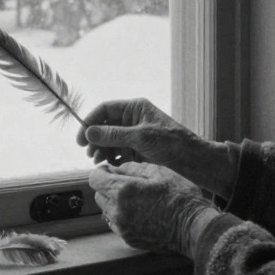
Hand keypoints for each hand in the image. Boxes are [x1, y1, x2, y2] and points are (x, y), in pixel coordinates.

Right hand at [78, 98, 238, 199]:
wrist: (193, 161)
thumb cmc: (172, 143)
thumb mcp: (141, 137)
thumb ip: (113, 135)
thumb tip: (89, 132)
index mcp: (135, 109)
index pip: (105, 109)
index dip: (90, 122)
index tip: (81, 139)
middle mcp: (133, 120)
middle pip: (105, 126)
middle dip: (95, 139)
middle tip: (90, 154)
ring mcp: (135, 136)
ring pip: (110, 141)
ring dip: (102, 150)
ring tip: (98, 162)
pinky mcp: (138, 150)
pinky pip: (118, 152)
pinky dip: (111, 158)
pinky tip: (108, 166)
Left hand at [89, 162, 219, 257]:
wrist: (194, 228)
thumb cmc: (180, 196)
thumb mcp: (160, 172)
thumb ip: (133, 167)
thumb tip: (118, 168)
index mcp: (122, 191)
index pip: (95, 179)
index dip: (102, 172)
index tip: (113, 171)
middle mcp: (117, 211)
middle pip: (98, 195)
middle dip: (108, 187)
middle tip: (128, 184)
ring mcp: (122, 227)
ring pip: (107, 210)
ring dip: (115, 203)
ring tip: (137, 199)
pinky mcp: (128, 239)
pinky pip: (117, 224)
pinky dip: (123, 216)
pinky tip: (141, 212)